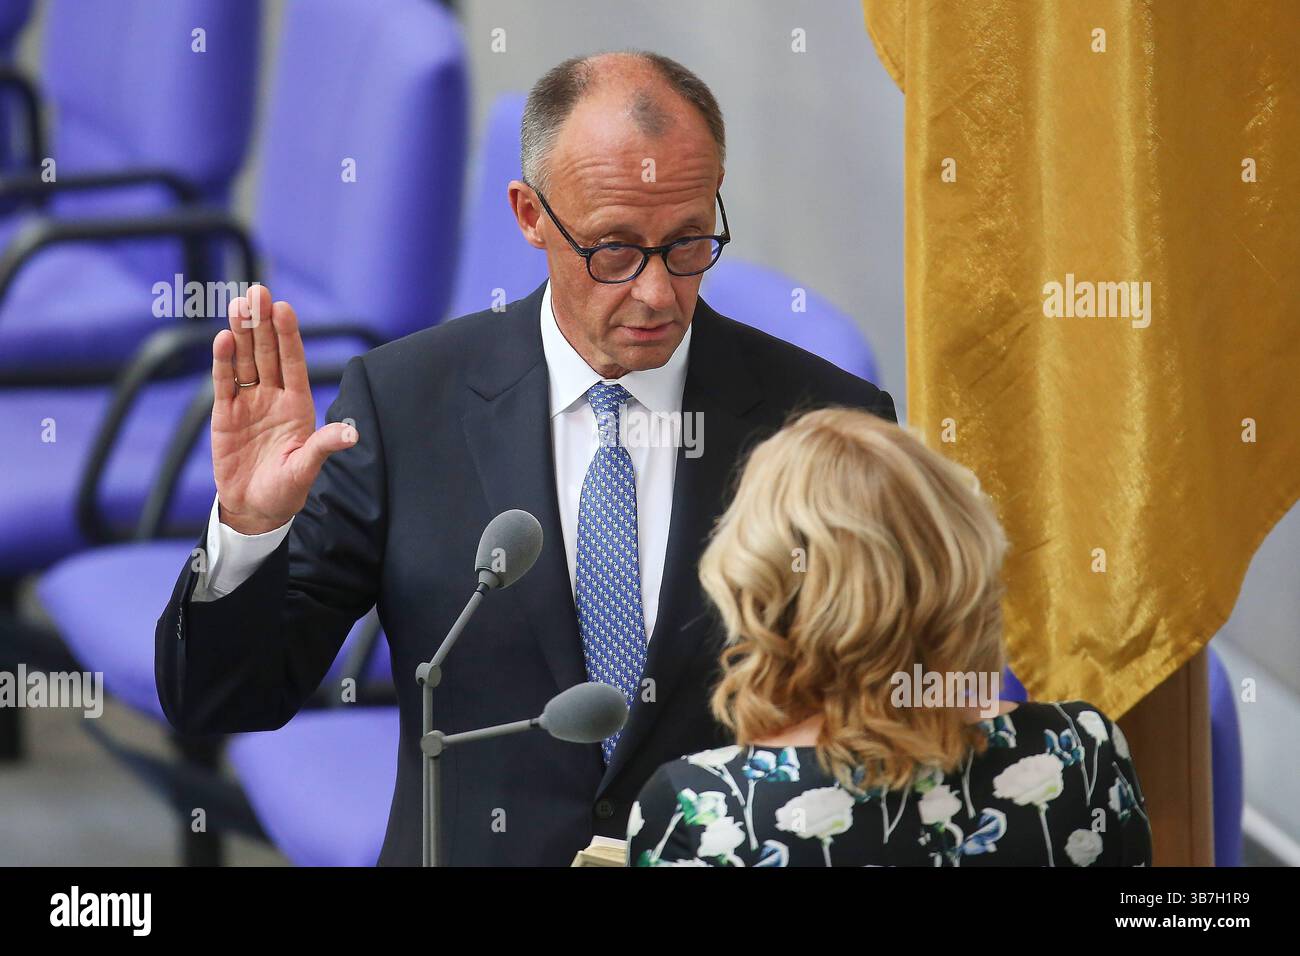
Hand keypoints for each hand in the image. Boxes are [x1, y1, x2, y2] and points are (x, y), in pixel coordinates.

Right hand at [210, 285, 357, 534]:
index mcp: (298, 405)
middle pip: (267, 353)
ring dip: (242, 334)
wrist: (255, 508)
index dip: (288, 335)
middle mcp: (273, 397)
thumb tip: (353, 433)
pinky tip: (223, 339)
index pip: (293, 362)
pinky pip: (224, 383)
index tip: (284, 308)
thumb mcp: (307, 468)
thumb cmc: (287, 490)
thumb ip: (325, 445)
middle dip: (262, 323)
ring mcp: (248, 403)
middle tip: (257, 292)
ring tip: (239, 305)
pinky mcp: (225, 414)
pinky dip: (223, 362)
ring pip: (245, 361)